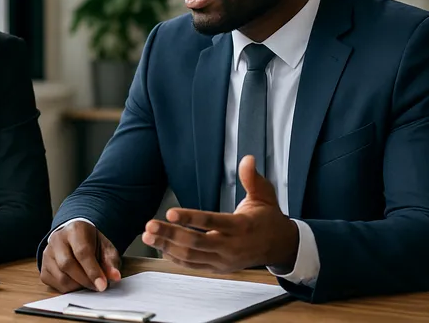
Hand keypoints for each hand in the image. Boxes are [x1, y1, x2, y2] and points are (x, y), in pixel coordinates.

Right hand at [40, 220, 121, 292]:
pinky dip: (68, 289)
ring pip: (60, 277)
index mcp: (75, 230)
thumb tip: (114, 276)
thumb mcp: (105, 247)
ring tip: (88, 283)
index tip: (102, 285)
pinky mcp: (43, 267)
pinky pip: (54, 284)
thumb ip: (110, 261)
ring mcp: (48, 254)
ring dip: (77, 286)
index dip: (93, 271)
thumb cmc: (90, 243)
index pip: (82, 252)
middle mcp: (57, 239)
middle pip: (67, 265)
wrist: (74, 237)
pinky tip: (77, 283)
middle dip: (85, 280)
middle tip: (98, 287)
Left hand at [142, 155, 298, 272]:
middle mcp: (231, 246)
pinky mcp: (218, 268)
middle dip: (170, 234)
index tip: (170, 212)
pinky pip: (193, 266)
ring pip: (191, 256)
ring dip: (167, 246)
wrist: (280, 247)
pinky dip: (176, 258)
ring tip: (148, 236)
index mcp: (241, 226)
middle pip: (195, 242)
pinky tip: (161, 247)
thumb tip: (247, 159)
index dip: (190, 218)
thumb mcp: (265, 195)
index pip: (212, 222)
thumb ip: (253, 178)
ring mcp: (224, 260)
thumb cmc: (268, 218)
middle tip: (149, 225)